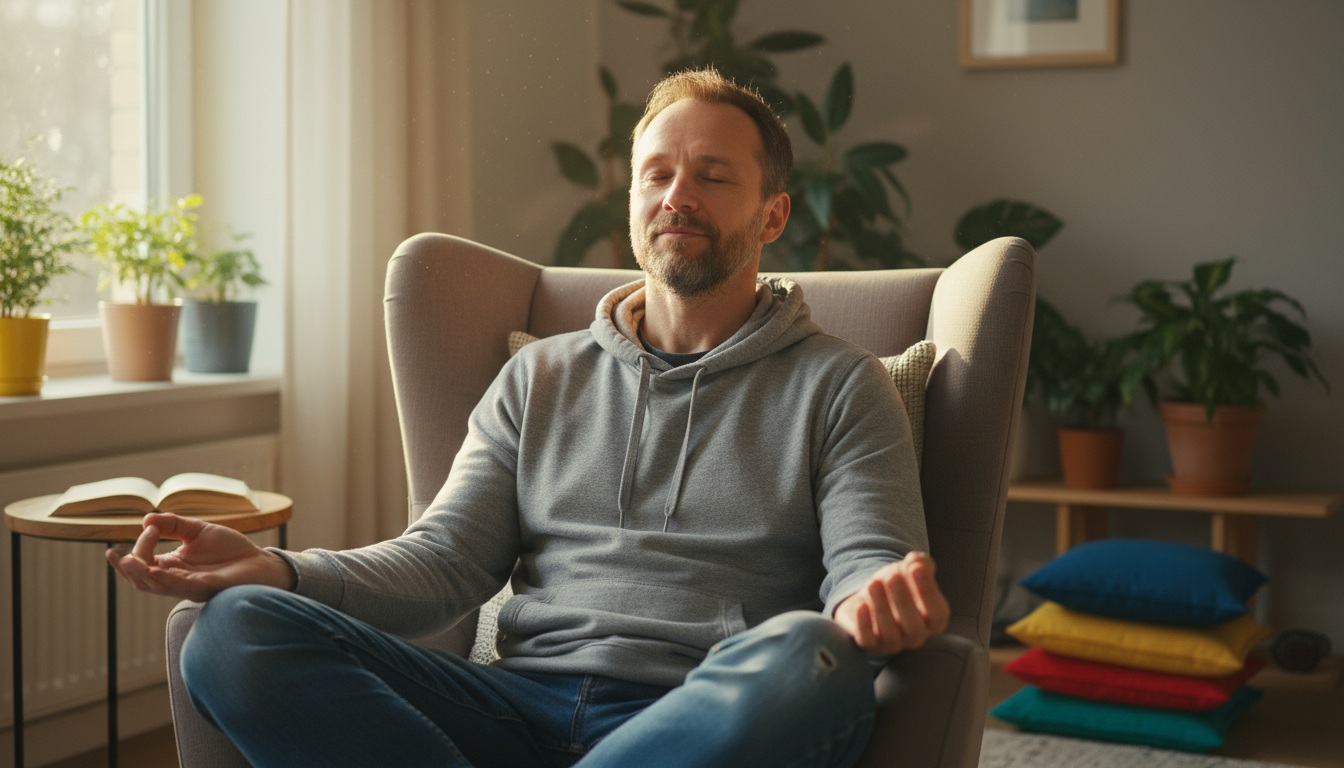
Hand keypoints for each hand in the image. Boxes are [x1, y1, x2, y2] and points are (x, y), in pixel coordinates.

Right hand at [106, 513, 295, 601]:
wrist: (260, 562)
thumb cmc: (230, 550)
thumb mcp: (198, 531)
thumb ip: (173, 524)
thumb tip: (146, 518)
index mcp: (173, 567)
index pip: (144, 563)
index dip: (140, 546)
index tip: (148, 527)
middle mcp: (177, 580)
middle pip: (143, 580)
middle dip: (127, 569)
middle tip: (116, 555)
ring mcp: (191, 587)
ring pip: (158, 587)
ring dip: (142, 574)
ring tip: (128, 561)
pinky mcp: (208, 588)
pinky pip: (183, 587)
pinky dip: (168, 579)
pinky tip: (157, 570)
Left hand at [833, 551, 950, 654]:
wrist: (870, 595)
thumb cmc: (897, 583)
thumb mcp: (911, 570)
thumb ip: (920, 563)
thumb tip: (916, 560)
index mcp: (933, 621)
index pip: (937, 614)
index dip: (927, 591)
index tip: (916, 568)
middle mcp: (916, 636)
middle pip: (914, 627)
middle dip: (903, 600)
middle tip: (893, 576)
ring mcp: (893, 643)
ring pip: (890, 634)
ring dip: (881, 607)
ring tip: (874, 583)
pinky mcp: (870, 644)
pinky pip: (868, 640)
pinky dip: (864, 625)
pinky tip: (861, 605)